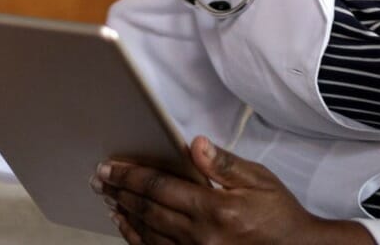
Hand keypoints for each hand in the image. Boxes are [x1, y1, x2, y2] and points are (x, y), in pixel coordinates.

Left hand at [94, 136, 372, 244]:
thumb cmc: (280, 216)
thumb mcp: (259, 181)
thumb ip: (223, 164)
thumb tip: (194, 144)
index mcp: (216, 209)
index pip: (161, 188)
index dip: (131, 176)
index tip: (110, 167)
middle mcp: (203, 235)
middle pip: (149, 210)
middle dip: (121, 192)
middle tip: (99, 179)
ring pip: (149, 234)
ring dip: (125, 215)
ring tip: (108, 199)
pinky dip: (139, 239)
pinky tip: (127, 227)